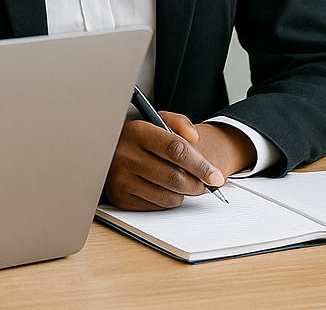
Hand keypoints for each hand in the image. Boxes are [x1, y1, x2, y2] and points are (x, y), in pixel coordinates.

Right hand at [103, 112, 254, 210]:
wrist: (109, 149)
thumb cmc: (139, 137)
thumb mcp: (156, 120)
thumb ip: (179, 123)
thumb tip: (194, 138)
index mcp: (137, 131)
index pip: (176, 150)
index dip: (200, 165)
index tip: (216, 176)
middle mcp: (125, 154)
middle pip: (174, 177)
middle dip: (197, 184)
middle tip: (205, 184)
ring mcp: (120, 178)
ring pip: (167, 196)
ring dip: (183, 193)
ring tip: (184, 183)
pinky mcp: (120, 197)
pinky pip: (155, 206)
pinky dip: (168, 201)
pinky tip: (166, 189)